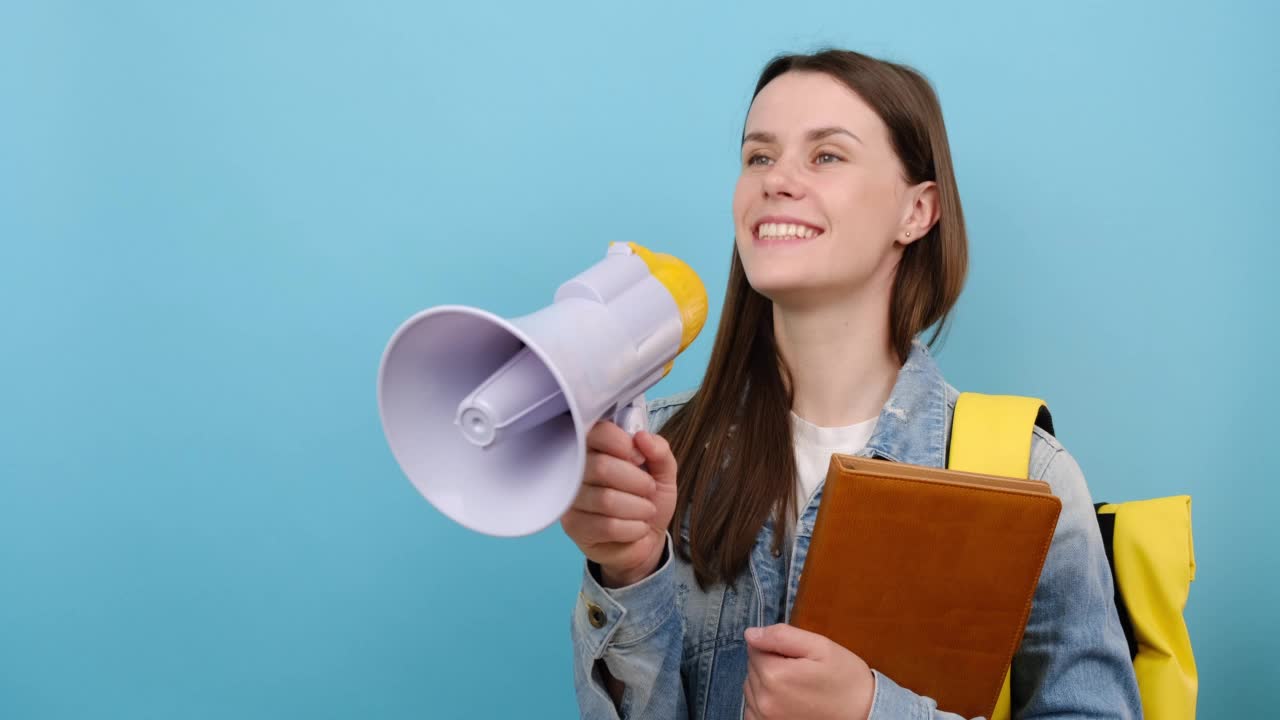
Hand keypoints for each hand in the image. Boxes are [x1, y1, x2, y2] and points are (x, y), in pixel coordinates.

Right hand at [559, 421, 677, 587]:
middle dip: (637, 481)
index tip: (639, 458)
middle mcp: (576, 470)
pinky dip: (633, 528)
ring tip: (646, 510)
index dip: (622, 443)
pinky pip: (607, 526)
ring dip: (638, 507)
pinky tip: (637, 528)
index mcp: (595, 448)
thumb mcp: (662, 472)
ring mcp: (571, 499)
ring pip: (606, 499)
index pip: (597, 432)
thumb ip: (659, 450)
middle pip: (601, 467)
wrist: (645, 540)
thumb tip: (642, 437)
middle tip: (648, 489)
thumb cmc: (647, 499)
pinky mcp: (574, 527)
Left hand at [743, 623, 874, 719]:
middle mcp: (764, 700)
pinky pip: (752, 709)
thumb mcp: (820, 647)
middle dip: (771, 663)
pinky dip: (764, 702)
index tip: (798, 656)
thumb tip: (750, 633)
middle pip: (752, 667)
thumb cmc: (845, 680)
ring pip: (751, 687)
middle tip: (801, 670)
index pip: (755, 647)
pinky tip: (787, 702)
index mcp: (775, 675)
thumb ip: (782, 636)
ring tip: (797, 687)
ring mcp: (765, 718)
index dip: (776, 646)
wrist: (863, 715)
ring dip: (767, 683)